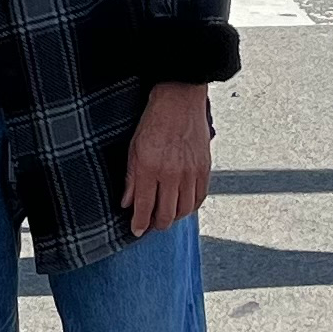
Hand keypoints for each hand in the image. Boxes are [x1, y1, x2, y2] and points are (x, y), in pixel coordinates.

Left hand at [121, 79, 212, 236]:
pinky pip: (200, 198)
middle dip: (157, 225)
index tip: (136, 231)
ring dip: (174, 218)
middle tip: (151, 225)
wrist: (179, 100)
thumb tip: (127, 203)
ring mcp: (191, 172)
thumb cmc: (154, 121)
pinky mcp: (205, 168)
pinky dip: (191, 207)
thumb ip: (131, 179)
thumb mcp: (133, 148)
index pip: (144, 207)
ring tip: (166, 216)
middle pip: (167, 214)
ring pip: (184, 210)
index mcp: (150, 168)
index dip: (139, 224)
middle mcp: (172, 174)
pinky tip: (183, 206)